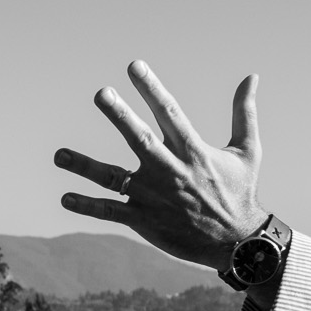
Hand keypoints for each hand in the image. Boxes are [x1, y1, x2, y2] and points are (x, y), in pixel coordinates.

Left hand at [54, 61, 267, 272]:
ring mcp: (154, 197)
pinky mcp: (144, 221)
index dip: (151, 89)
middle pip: (141, 140)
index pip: (170, 113)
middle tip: (100, 93)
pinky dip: (88, 206)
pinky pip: (111, 212)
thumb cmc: (241, 192)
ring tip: (58, 155)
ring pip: (114, 178)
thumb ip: (243, 112)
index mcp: (194, 151)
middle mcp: (171, 171)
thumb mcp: (248, 150)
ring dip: (85, 166)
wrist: (238, 244)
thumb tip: (251, 76)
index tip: (134, 66)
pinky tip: (65, 197)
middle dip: (120, 116)